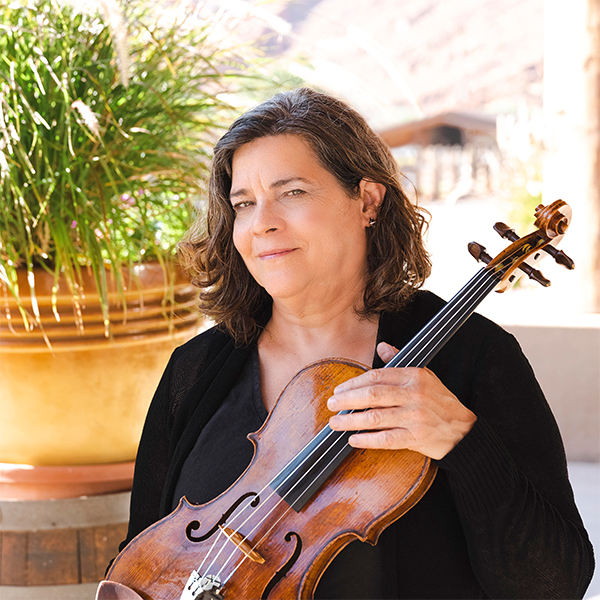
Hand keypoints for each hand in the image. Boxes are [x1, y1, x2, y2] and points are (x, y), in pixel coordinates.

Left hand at [327, 342, 476, 459]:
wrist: (464, 430)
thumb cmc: (440, 402)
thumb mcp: (425, 375)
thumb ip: (400, 361)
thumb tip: (382, 347)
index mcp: (414, 377)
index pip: (377, 376)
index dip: (354, 383)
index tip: (339, 389)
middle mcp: (415, 395)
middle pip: (373, 395)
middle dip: (347, 400)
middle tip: (331, 404)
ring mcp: (416, 417)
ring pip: (376, 418)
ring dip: (352, 421)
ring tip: (335, 423)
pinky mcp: (417, 438)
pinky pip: (387, 439)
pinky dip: (368, 440)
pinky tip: (353, 439)